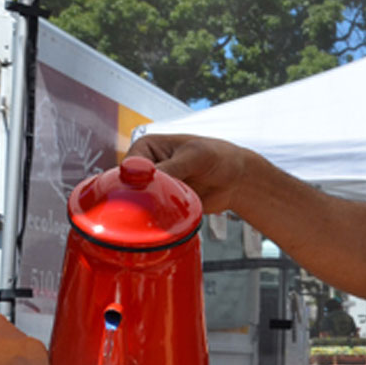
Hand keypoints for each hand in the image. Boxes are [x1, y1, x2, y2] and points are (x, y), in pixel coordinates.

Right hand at [126, 133, 250, 213]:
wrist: (237, 179)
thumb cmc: (219, 157)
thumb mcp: (195, 157)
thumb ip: (172, 166)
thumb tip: (147, 176)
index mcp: (147, 147)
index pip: (128, 166)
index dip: (134, 180)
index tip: (148, 190)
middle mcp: (146, 167)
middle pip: (130, 187)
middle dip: (142, 197)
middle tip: (159, 202)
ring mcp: (154, 187)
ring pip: (140, 203)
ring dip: (153, 209)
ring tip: (171, 208)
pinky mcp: (163, 204)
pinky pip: (153, 214)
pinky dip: (161, 217)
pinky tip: (172, 217)